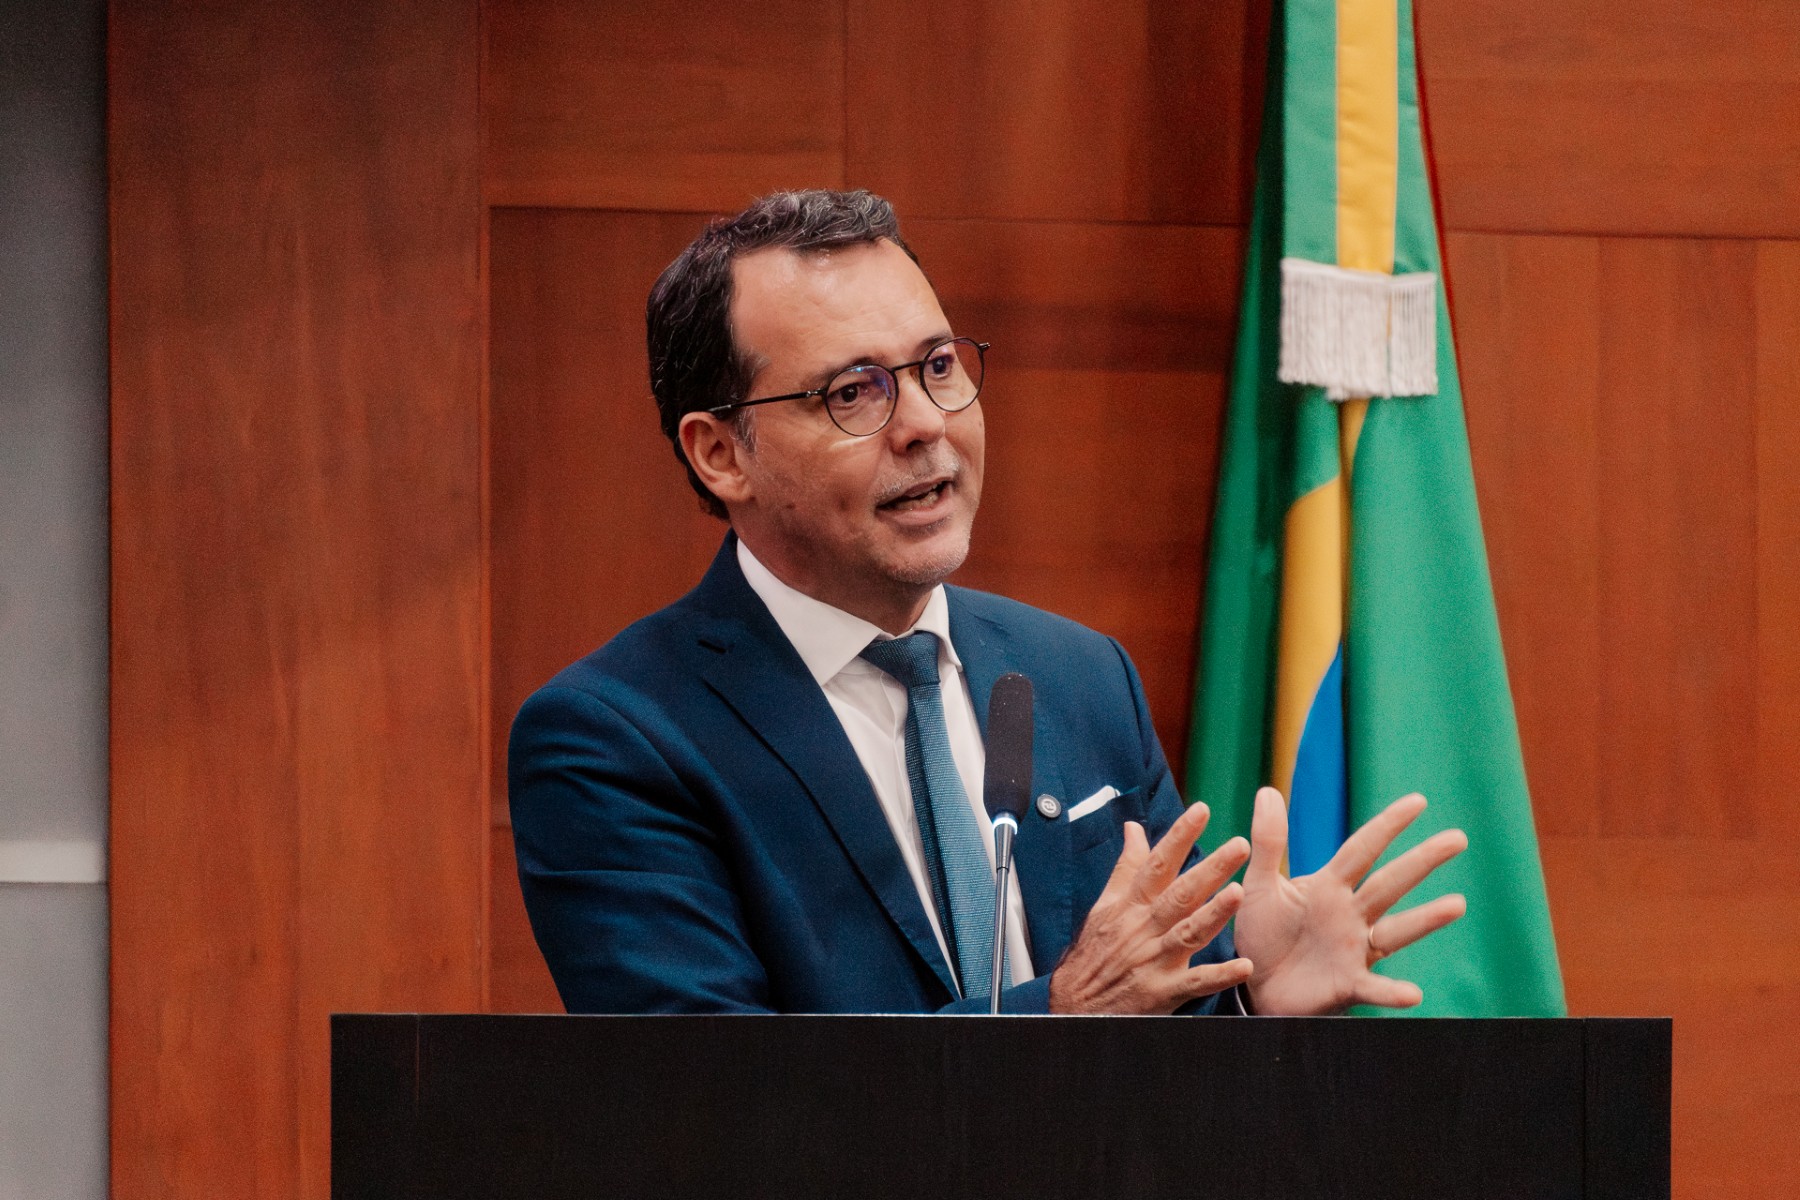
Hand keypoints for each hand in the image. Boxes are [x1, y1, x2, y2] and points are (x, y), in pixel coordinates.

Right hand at [1049, 801, 1255, 1014]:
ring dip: (1214, 914)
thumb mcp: (1105, 905)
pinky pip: (1195, 984)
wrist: (1075, 1005)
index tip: (1200, 810)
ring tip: (1238, 893)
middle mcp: (1144, 928)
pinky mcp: (1162, 992)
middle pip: (1180, 894)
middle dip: (1210, 868)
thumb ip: (1127, 867)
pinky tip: (1243, 967)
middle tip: (1239, 846)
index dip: (1179, 836)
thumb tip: (1135, 828)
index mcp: (1131, 905)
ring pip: (1188, 933)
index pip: (1157, 863)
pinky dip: (1219, 976)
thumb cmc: (1094, 951)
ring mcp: (1154, 960)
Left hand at [1236, 787, 1467, 1015]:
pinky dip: (1392, 992)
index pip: (1363, 849)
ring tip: (1457, 905)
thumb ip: (1268, 843)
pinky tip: (1413, 994)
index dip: (1388, 825)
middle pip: (1390, 883)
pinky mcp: (1347, 985)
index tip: (1419, 801)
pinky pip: (1374, 988)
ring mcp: (1354, 950)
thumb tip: (1268, 790)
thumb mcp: (1259, 886)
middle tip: (1458, 838)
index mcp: (1329, 886)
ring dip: (1425, 919)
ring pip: (1395, 931)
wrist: (1253, 985)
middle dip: (1423, 860)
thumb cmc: (1261, 933)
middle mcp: (1350, 915)